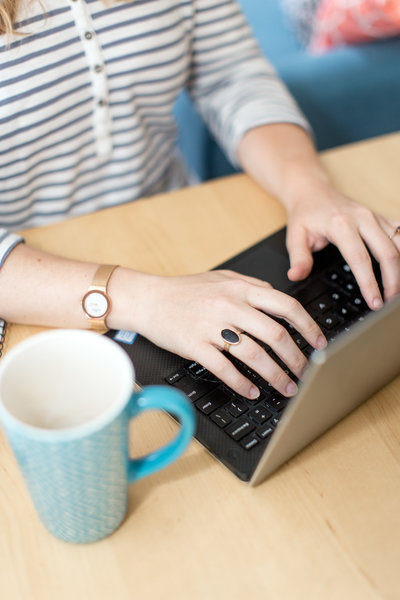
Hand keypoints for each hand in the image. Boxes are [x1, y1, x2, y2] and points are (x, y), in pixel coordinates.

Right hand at [135, 270, 326, 399]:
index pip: (286, 305)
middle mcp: (230, 305)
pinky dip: (242, 383)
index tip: (319, 343)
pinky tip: (252, 391)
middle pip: (275, 334)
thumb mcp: (222, 277)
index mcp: (240, 288)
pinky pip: (224, 368)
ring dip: (275, 375)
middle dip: (296, 358)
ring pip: (254, 354)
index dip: (308, 326)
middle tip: (305, 372)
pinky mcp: (195, 345)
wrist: (147, 298)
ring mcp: (211, 325)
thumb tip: (278, 297)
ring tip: (286, 388)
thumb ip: (251, 286)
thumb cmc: (184, 290)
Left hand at [284, 181, 399, 308]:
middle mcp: (362, 218)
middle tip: (389, 302)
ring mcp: (374, 216)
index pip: (360, 259)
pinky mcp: (381, 217)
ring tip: (396, 290)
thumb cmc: (305, 214)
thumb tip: (296, 276)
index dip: (369, 283)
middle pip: (388, 253)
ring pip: (399, 243)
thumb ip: (299, 258)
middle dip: (393, 281)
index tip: (374, 302)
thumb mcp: (294, 237)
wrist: (312, 191)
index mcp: (341, 225)